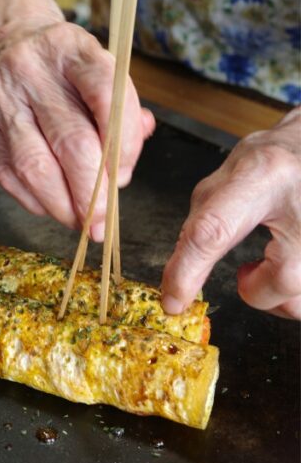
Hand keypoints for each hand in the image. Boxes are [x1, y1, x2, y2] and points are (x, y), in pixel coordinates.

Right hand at [0, 19, 154, 236]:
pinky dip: (32, 199)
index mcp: (72, 49)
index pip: (106, 95)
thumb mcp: (101, 72)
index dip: (124, 144)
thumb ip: (123, 115)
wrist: (10, 43)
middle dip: (91, 192)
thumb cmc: (66, 69)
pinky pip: (6, 173)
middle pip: (70, 141)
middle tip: (101, 219)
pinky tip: (49, 204)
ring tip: (78, 220)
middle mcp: (31, 69)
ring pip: (34, 166)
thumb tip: (123, 169)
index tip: (124, 176)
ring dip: (61, 204)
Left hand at [162, 109, 300, 318]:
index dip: (189, 270)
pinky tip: (289, 265)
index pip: (215, 230)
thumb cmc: (274, 161)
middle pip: (285, 278)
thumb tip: (181, 271)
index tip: (173, 300)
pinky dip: (294, 292)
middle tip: (247, 274)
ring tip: (273, 265)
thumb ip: (203, 220)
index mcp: (263, 177)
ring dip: (280, 295)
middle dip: (258, 292)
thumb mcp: (229, 178)